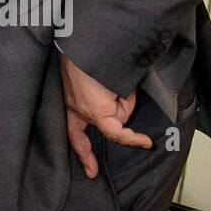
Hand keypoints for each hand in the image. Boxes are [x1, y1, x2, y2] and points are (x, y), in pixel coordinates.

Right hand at [59, 53, 150, 178]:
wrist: (80, 39)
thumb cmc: (102, 61)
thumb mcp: (124, 85)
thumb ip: (124, 103)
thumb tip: (120, 109)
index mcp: (95, 111)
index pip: (117, 133)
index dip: (133, 139)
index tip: (147, 142)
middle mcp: (78, 109)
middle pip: (90, 135)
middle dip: (92, 152)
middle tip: (92, 171)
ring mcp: (67, 101)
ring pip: (72, 130)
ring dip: (79, 142)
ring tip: (83, 156)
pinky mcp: (63, 93)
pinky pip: (66, 116)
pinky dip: (70, 128)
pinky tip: (73, 132)